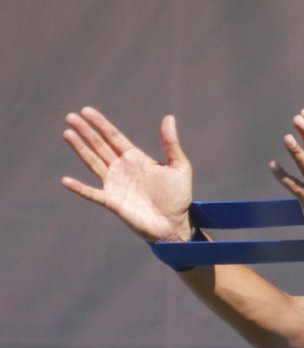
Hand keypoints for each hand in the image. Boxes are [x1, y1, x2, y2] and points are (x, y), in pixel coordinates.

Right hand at [61, 107, 192, 241]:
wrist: (174, 223)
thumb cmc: (178, 197)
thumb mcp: (179, 167)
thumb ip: (171, 144)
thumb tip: (169, 118)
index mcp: (136, 158)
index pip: (114, 137)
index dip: (101, 124)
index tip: (87, 111)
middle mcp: (122, 168)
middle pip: (100, 146)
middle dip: (86, 131)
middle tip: (71, 116)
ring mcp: (115, 184)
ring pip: (93, 163)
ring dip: (80, 149)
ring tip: (67, 133)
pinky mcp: (112, 202)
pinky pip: (92, 193)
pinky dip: (79, 188)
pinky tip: (66, 180)